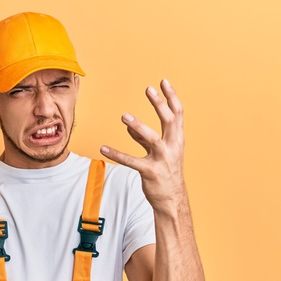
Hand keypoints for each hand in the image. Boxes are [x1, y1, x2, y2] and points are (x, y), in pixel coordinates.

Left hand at [100, 78, 185, 212]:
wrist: (171, 199)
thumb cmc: (166, 172)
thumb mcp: (160, 153)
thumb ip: (144, 140)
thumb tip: (130, 128)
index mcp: (177, 140)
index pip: (178, 114)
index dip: (171, 97)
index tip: (163, 82)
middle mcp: (172, 147)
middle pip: (168, 121)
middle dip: (159, 104)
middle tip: (148, 89)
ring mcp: (162, 160)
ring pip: (151, 139)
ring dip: (138, 126)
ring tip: (124, 116)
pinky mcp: (150, 172)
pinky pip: (131, 161)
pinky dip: (116, 154)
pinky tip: (103, 148)